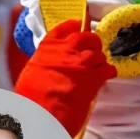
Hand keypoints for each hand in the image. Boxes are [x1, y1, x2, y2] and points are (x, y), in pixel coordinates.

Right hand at [14, 20, 116, 137]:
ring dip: (99, 60)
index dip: (75, 26)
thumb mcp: (32, 70)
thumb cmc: (31, 96)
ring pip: (99, 54)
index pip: (65, 27)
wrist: (41, 113)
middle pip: (88, 37)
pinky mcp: (95, 78)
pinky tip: (105, 76)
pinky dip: (108, 72)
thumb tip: (52, 63)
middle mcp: (67, 49)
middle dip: (92, 43)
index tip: (79, 25)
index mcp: (48, 47)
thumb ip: (45, 60)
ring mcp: (83, 62)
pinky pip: (108, 69)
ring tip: (96, 68)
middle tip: (92, 50)